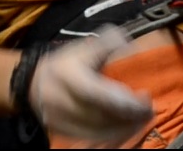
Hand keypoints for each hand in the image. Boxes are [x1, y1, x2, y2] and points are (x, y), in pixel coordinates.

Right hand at [29, 26, 153, 142]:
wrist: (33, 84)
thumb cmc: (65, 63)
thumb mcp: (84, 47)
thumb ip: (108, 43)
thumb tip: (130, 46)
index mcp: (67, 75)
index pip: (96, 93)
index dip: (122, 100)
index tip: (144, 97)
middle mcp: (61, 100)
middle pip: (99, 115)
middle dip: (129, 116)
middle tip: (149, 110)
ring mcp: (60, 120)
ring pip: (97, 131)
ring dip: (124, 128)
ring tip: (142, 119)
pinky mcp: (64, 132)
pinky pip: (92, 138)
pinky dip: (113, 136)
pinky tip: (127, 128)